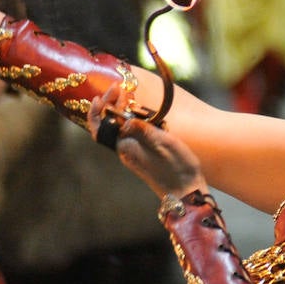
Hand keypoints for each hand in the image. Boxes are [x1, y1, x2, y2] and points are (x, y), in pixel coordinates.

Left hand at [89, 85, 206, 198]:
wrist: (186, 194)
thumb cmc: (178, 169)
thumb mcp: (164, 144)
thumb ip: (143, 129)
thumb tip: (124, 118)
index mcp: (126, 148)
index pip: (101, 127)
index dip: (98, 110)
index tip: (103, 95)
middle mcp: (126, 151)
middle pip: (107, 126)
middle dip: (109, 106)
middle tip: (119, 89)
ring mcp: (133, 154)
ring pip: (118, 129)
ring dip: (120, 112)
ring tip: (128, 97)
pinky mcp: (143, 156)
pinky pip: (130, 134)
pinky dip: (131, 121)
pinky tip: (141, 115)